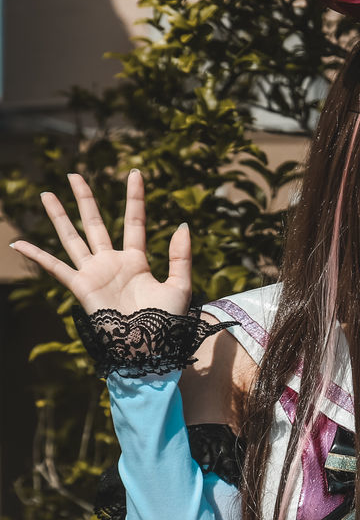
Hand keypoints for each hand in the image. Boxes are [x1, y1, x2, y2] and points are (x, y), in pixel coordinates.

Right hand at [10, 171, 191, 315]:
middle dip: (85, 199)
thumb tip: (181, 224)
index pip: (134, 221)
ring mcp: (94, 273)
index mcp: (136, 260)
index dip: (134, 197)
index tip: (135, 172)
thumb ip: (180, 255)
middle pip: (95, 223)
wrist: (148, 347)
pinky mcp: (80, 287)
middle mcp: (112, 262)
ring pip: (72, 237)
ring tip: (47, 194)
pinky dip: (36, 255)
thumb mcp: (180, 284)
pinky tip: (18, 242)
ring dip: (59, 216)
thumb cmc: (166, 321)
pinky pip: (54, 267)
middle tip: (75, 174)